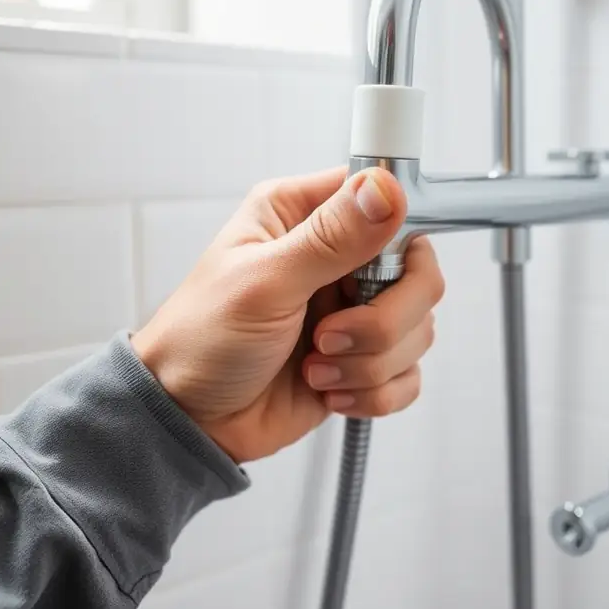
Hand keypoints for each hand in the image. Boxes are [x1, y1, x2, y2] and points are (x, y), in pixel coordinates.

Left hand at [132, 167, 443, 462]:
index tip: (373, 276)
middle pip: (419, 275)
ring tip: (315, 369)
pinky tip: (329, 392)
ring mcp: (353, 312)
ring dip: (369, 363)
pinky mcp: (362, 361)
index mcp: (304, 214)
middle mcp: (337, 259)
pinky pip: (408, 375)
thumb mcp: (263, 281)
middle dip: (383, 321)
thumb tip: (385, 188)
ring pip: (418, 330)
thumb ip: (331, 238)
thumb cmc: (201, 340)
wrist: (189, 420)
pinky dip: (374, 392)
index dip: (397, 240)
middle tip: (327, 337)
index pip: (389, 202)